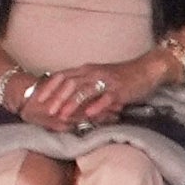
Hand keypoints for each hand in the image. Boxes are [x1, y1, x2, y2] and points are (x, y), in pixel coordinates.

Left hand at [34, 55, 168, 128]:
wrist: (146, 70)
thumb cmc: (121, 76)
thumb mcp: (98, 78)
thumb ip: (83, 85)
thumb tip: (65, 98)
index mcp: (86, 69)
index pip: (62, 75)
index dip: (49, 87)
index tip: (38, 98)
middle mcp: (94, 73)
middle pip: (70, 83)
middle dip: (57, 97)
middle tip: (47, 110)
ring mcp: (106, 81)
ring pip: (85, 90)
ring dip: (72, 103)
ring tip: (63, 115)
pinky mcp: (119, 90)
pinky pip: (106, 98)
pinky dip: (96, 106)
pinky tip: (88, 115)